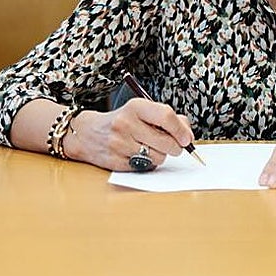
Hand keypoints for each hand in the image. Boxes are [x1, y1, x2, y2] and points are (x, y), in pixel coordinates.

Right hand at [64, 100, 194, 171]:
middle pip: (166, 142)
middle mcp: (126, 124)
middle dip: (175, 147)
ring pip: (158, 158)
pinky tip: (139, 155)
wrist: (87, 133)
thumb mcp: (142, 111)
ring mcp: (119, 144)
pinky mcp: (116, 162)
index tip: (187, 139)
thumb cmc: (123, 120)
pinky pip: (145, 168)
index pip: (166, 117)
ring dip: (161, 156)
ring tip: (151, 148)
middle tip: (174, 146)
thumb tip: (187, 135)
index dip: (181, 130)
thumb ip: (168, 118)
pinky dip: (148, 164)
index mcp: (135, 107)